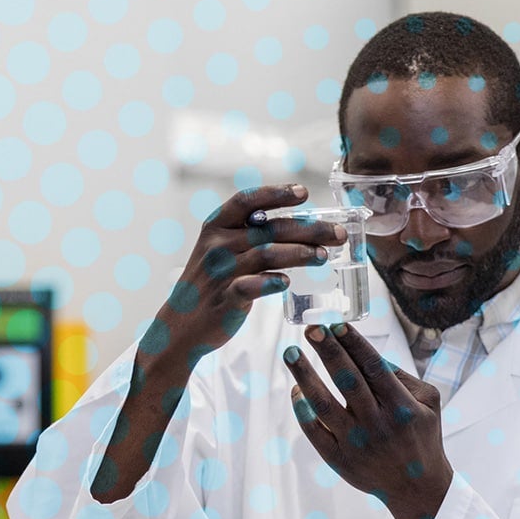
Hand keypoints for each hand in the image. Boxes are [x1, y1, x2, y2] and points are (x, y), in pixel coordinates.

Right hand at [141, 184, 344, 373]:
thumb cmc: (211, 285)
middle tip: (338, 233)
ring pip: (266, 254)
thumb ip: (250, 236)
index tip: (303, 193)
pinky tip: (288, 282)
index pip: (247, 200)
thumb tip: (299, 226)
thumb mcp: (221, 251)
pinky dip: (271, 282)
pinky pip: (251, 286)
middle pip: (269, 228)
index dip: (275, 194)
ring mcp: (220, 271)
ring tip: (325, 256)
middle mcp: (217, 244)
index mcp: (216, 226)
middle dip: (309, 228)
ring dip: (300, 253)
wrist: (181, 325)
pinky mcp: (226, 299)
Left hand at [284, 323, 452, 518]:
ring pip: (323, 404)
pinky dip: (301, 409)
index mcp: (402, 407)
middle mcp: (378, 424)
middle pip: (347, 380)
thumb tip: (369, 353)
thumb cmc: (422, 437)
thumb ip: (403, 377)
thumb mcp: (428, 403)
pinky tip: (296, 390)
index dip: (354, 344)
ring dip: (305, 376)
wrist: (417, 488)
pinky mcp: (339, 460)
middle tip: (311, 329)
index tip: (336, 324)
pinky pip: (313, 431)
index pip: (373, 367)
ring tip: (290, 354)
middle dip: (328, 351)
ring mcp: (356, 443)